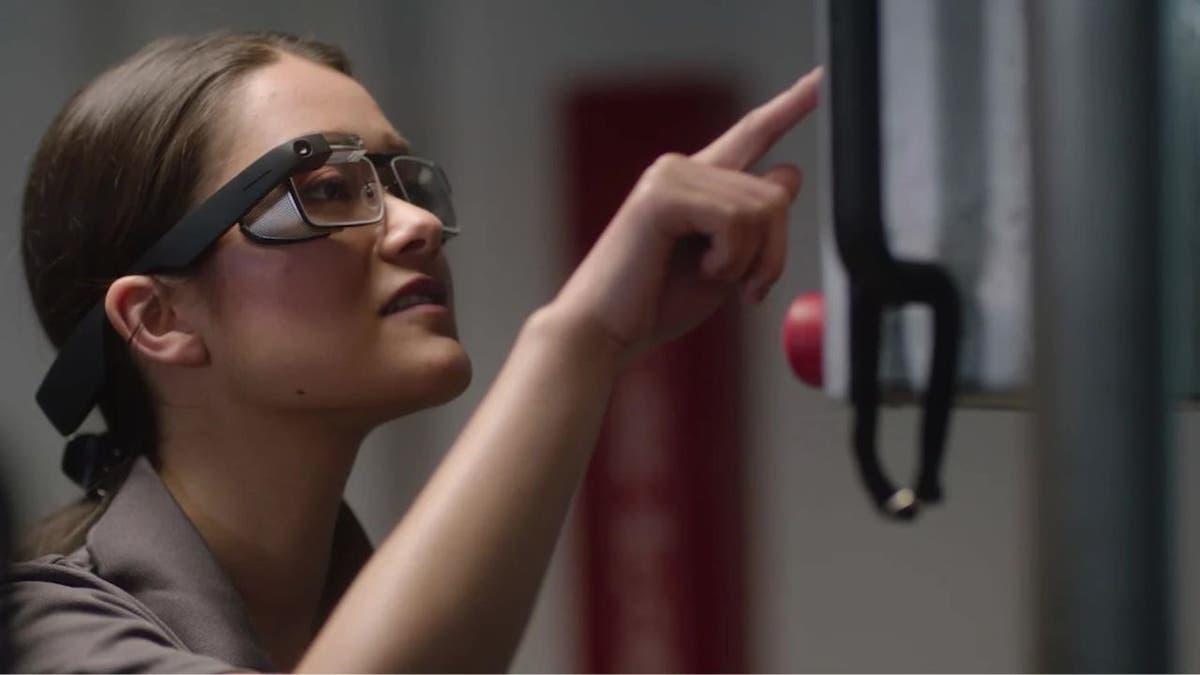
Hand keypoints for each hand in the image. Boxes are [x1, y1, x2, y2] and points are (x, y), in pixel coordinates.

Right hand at [552, 66, 822, 363]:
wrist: (604, 332)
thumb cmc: (654, 304)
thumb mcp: (725, 262)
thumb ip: (754, 223)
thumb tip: (789, 172)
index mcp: (696, 183)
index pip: (752, 134)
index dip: (790, 105)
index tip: (821, 79)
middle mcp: (682, 168)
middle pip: (775, 192)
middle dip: (775, 251)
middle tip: (751, 290)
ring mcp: (670, 176)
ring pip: (761, 207)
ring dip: (751, 260)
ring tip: (714, 279)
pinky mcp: (662, 196)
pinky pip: (734, 220)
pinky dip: (730, 258)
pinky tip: (701, 271)